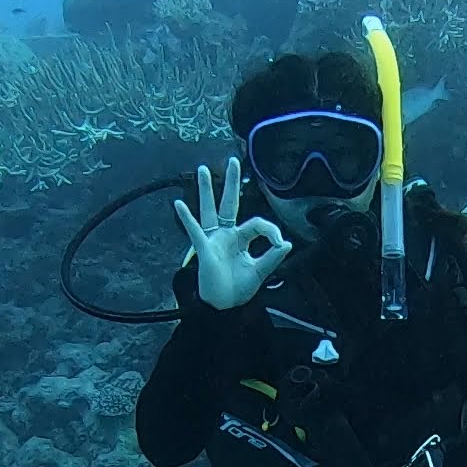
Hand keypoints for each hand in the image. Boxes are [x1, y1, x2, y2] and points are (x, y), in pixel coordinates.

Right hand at [172, 157, 291, 311]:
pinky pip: (195, 230)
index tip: (279, 242)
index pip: (256, 223)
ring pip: (210, 210)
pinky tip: (179, 204)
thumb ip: (273, 256)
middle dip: (232, 182)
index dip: (270, 229)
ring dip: (206, 190)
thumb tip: (288, 243)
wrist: (223, 306)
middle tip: (233, 161)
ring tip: (203, 170)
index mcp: (241, 238)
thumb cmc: (238, 288)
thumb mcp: (260, 271)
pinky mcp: (204, 248)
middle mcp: (226, 234)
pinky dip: (186, 218)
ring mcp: (214, 239)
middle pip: (229, 203)